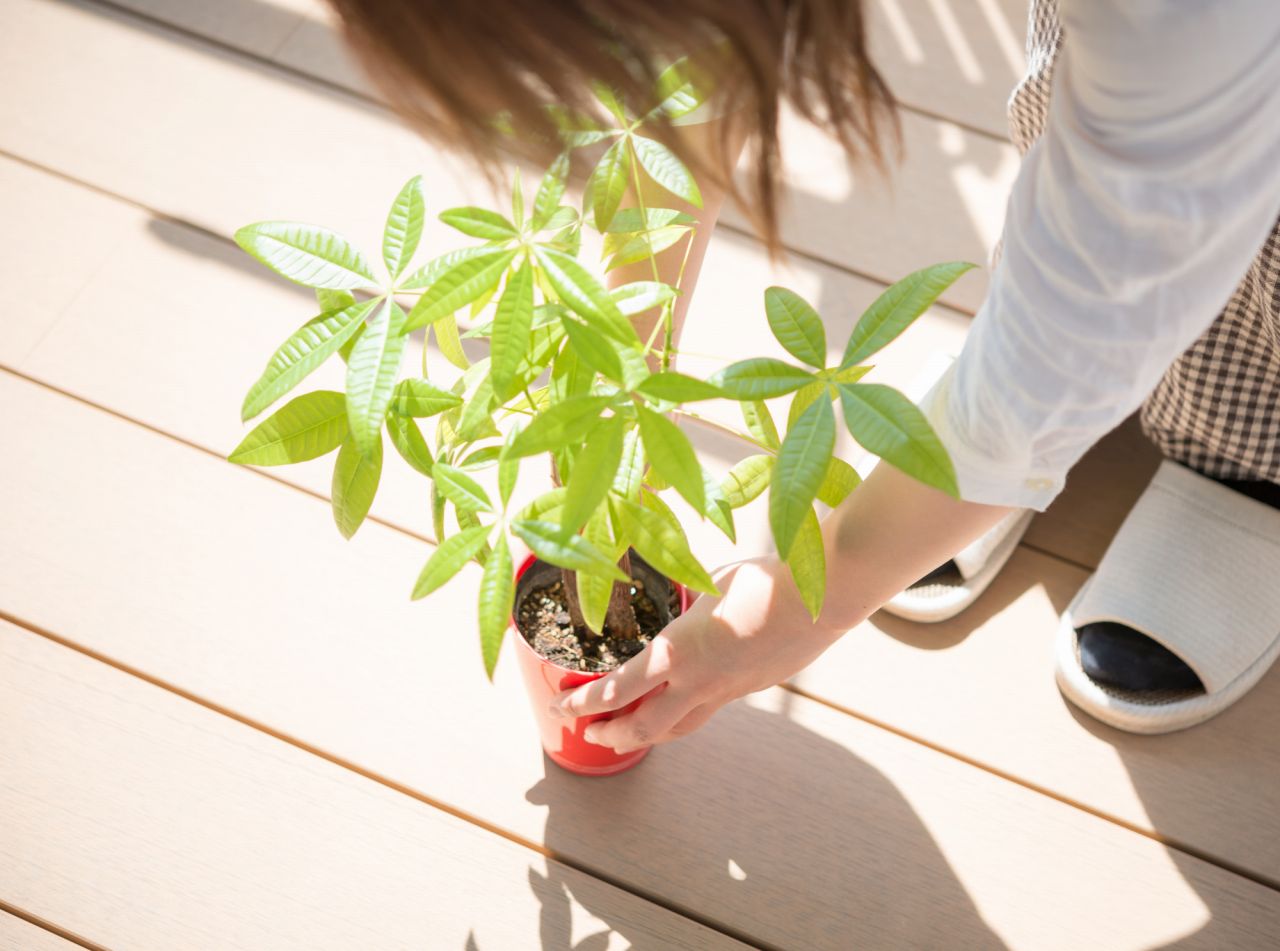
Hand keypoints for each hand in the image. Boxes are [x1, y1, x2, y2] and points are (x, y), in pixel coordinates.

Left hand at [549, 556, 845, 753]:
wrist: (821, 597)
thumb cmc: (761, 578)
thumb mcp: (706, 584)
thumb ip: (685, 605)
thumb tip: (676, 605)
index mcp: (677, 651)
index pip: (617, 690)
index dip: (583, 704)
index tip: (561, 706)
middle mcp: (698, 682)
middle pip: (644, 728)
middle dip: (610, 734)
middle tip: (588, 733)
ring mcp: (728, 691)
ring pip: (679, 729)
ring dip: (647, 736)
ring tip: (627, 734)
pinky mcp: (752, 689)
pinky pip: (710, 708)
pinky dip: (687, 711)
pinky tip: (683, 700)